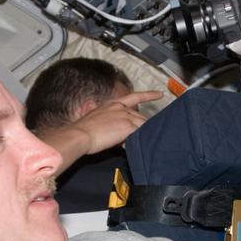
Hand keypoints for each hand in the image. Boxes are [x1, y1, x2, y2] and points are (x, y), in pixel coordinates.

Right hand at [37, 90, 162, 171]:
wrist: (80, 134)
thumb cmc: (83, 130)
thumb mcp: (96, 119)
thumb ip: (108, 121)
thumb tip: (114, 130)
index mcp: (112, 104)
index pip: (134, 97)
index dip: (148, 95)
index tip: (159, 94)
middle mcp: (121, 108)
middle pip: (140, 117)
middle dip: (140, 128)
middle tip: (133, 138)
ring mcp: (126, 117)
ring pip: (141, 126)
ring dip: (138, 135)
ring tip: (128, 144)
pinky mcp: (128, 127)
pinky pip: (139, 134)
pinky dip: (136, 141)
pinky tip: (130, 146)